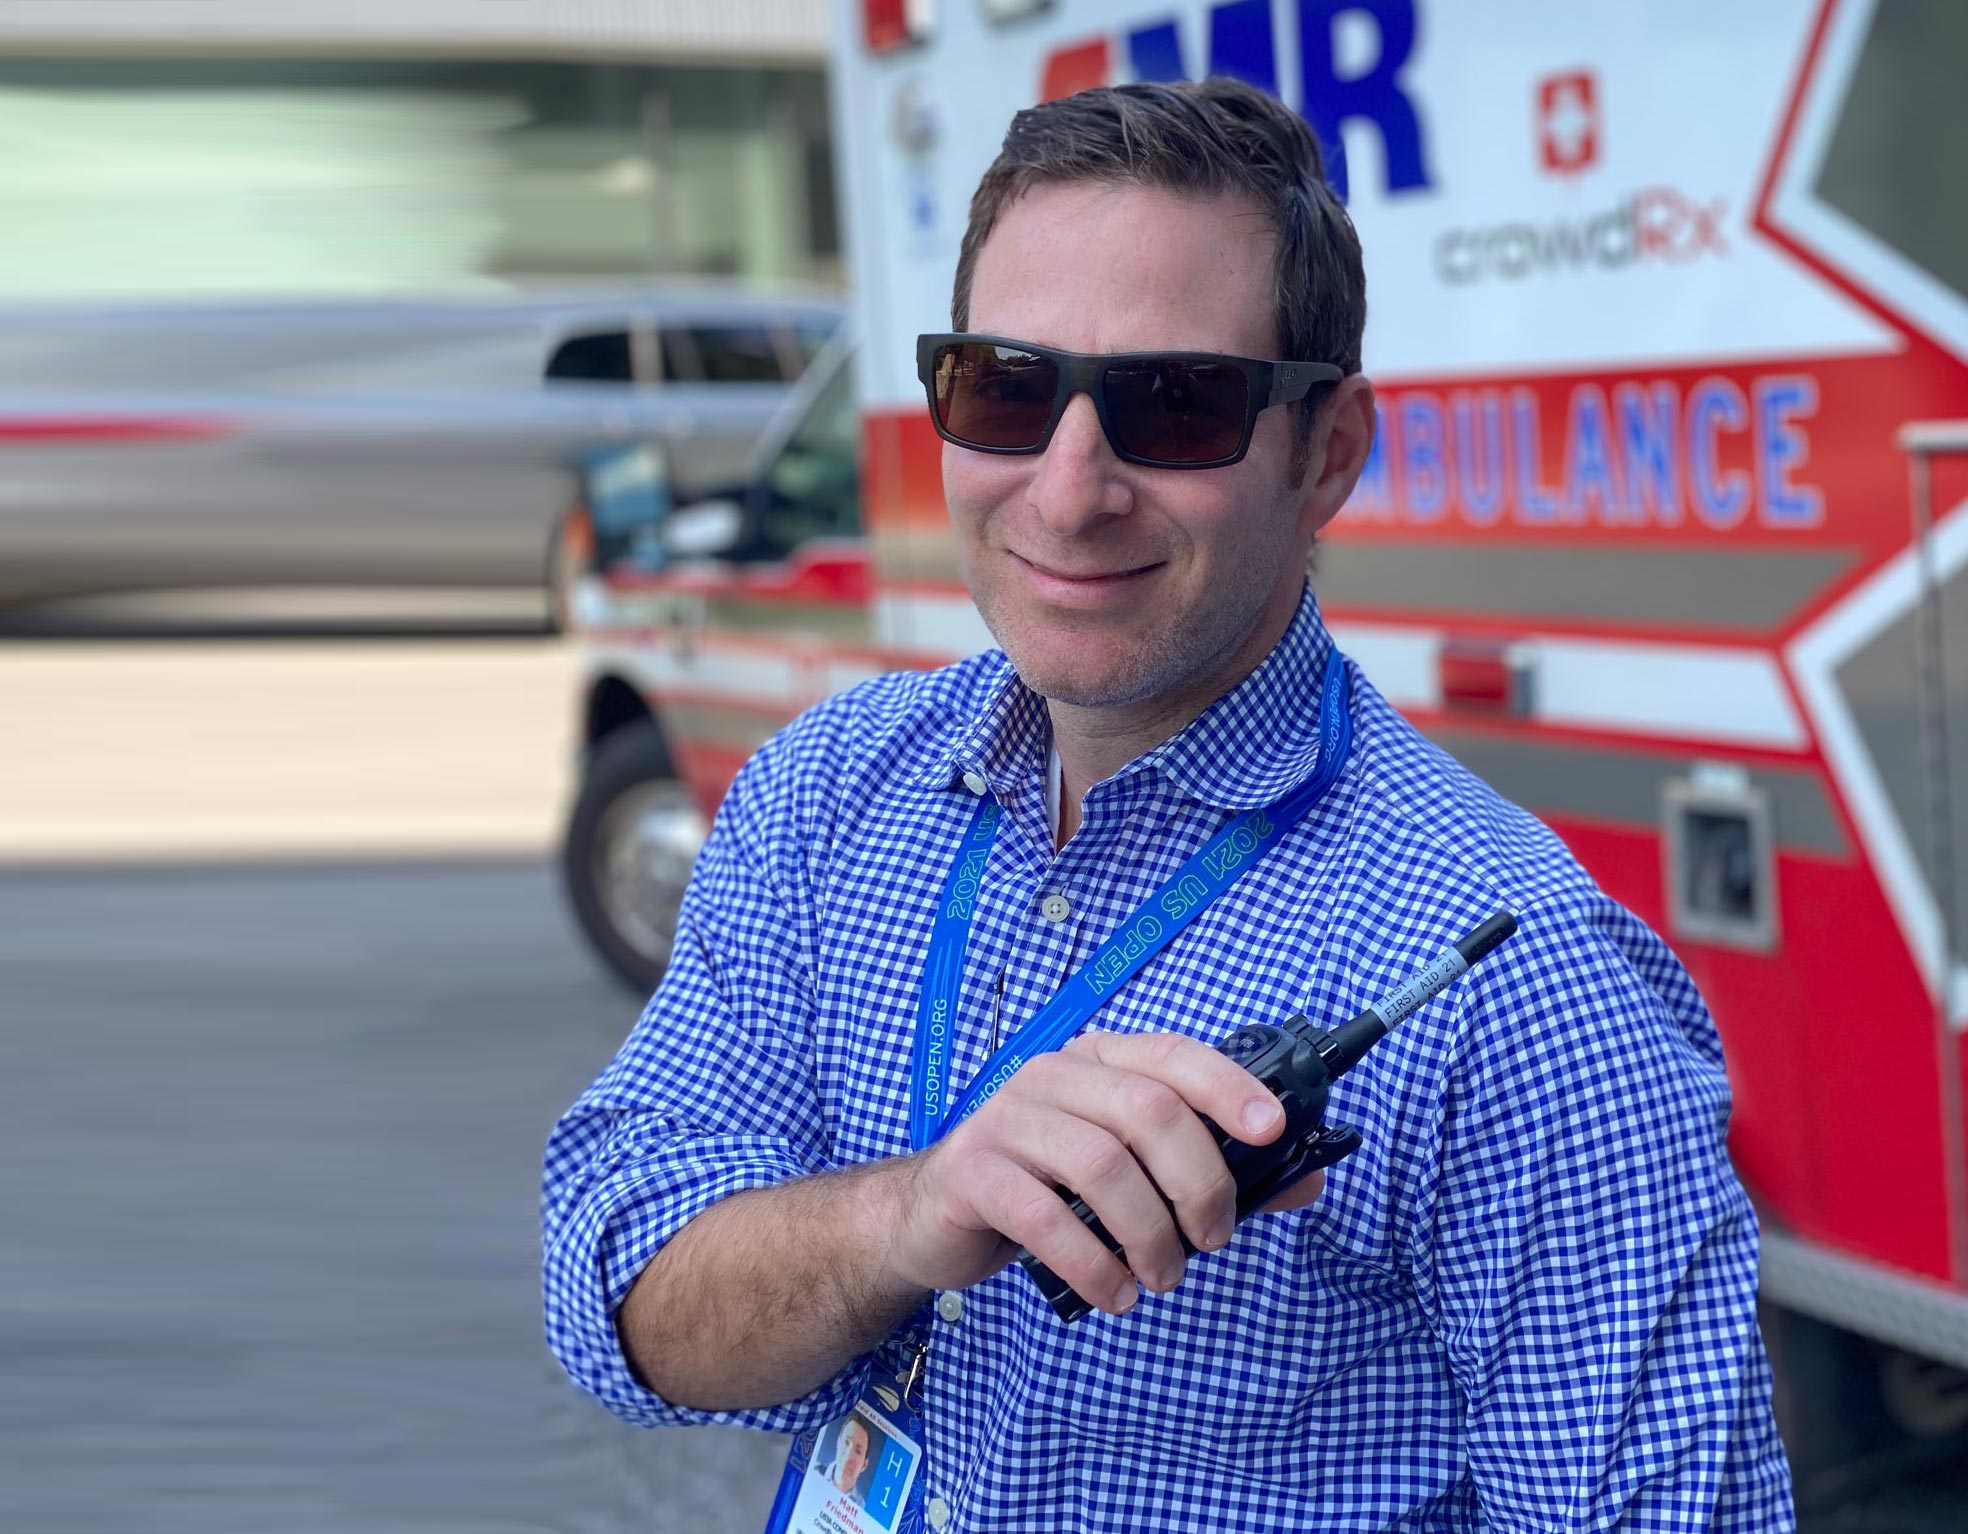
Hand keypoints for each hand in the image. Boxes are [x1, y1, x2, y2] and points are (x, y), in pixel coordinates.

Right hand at [879, 1030, 1326, 1315]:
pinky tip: (1115, 1293)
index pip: (1174, 1055)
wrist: (932, 1218)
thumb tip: (1307, 1178)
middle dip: (1198, 1182)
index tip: (1273, 1131)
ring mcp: (1006, 1119)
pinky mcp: (972, 1171)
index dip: (1230, 1087)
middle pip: (1148, 1110)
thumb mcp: (1130, 1173)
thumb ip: (1216, 1171)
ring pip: (1101, 1164)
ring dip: (1148, 1233)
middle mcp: (1051, 1076)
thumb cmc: (1045, 1189)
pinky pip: (1043, 1216)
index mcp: (1098, 1062)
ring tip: (1163, 1276)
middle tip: (1212, 1239)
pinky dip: (1092, 1263)